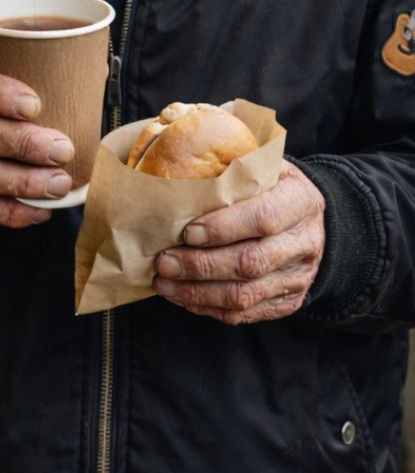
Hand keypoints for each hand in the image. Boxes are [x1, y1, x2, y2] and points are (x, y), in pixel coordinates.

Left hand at [152, 161, 324, 324]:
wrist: (307, 219)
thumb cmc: (271, 187)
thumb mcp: (262, 165)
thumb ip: (232, 165)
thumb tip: (182, 159)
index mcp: (300, 201)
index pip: (263, 219)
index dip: (223, 228)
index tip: (188, 231)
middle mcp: (304, 242)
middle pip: (250, 263)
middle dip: (200, 265)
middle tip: (164, 262)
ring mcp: (298, 276)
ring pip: (245, 294)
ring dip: (198, 292)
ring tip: (164, 282)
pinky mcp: (288, 301)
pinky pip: (245, 313)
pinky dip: (209, 308)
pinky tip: (182, 296)